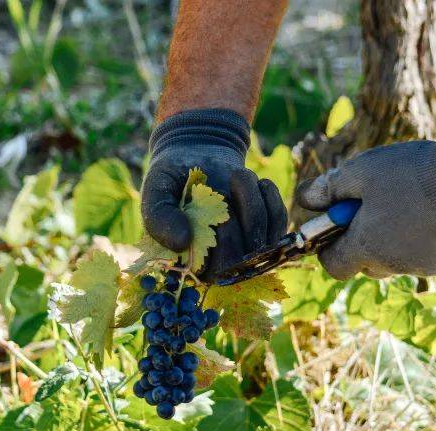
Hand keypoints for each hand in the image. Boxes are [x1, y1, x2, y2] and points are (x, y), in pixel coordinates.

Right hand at [142, 109, 286, 281]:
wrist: (196, 156)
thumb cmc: (172, 178)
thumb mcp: (156, 192)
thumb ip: (159, 218)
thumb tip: (182, 243)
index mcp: (191, 264)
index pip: (216, 268)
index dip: (222, 233)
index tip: (214, 199)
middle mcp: (221, 266)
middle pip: (245, 259)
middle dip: (242, 213)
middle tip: (227, 183)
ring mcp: (247, 252)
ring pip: (265, 238)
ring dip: (254, 199)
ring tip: (237, 175)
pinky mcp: (267, 233)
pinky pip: (279, 222)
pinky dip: (270, 196)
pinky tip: (255, 183)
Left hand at [295, 119, 435, 278]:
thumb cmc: (414, 172)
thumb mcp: (362, 171)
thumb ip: (329, 188)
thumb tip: (305, 200)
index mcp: (367, 247)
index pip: (333, 267)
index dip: (329, 248)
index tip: (336, 227)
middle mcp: (394, 265)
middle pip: (366, 265)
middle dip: (364, 242)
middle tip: (375, 207)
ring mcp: (426, 267)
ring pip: (399, 260)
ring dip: (395, 241)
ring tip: (409, 204)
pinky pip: (429, 256)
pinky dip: (425, 240)